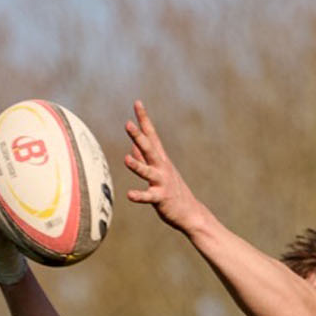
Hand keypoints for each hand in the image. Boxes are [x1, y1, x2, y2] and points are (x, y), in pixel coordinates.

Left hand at [123, 100, 205, 235]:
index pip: (151, 135)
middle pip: (149, 149)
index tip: (137, 103)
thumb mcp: (158, 171)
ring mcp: (162, 182)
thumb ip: (144, 159)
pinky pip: (148, 197)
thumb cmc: (172, 190)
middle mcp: (162, 167)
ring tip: (126, 159)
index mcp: (160, 159)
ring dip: (137, 165)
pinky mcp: (161, 198)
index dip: (144, 119)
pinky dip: (139, 195)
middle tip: (127, 124)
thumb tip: (132, 147)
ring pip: (148, 172)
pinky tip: (129, 195)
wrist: (190, 212)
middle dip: (138, 136)